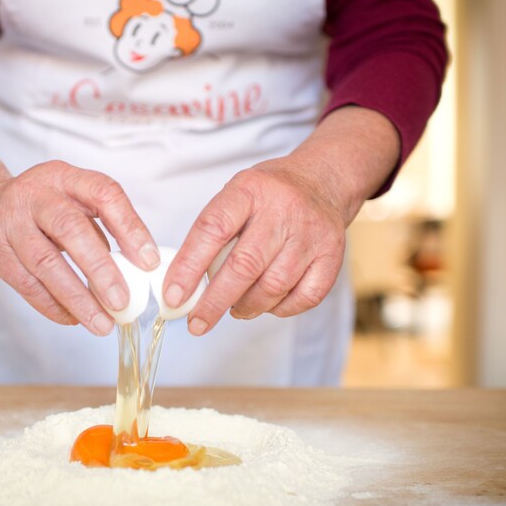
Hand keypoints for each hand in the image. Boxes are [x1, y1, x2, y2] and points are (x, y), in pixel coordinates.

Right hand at [0, 128, 159, 335]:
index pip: (104, 194)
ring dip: (77, 298)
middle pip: (70, 229)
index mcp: (65, 176)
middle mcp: (35, 195)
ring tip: (102, 324)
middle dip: (99, 269)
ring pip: (46, 263)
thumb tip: (139, 267)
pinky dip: (53, 306)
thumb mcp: (72, 199)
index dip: (129, 228)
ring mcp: (11, 223)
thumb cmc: (42, 208)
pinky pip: (27, 285)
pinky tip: (74, 319)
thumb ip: (102, 224)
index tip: (149, 262)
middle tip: (122, 302)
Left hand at [162, 106, 400, 334]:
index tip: (173, 296)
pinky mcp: (332, 256)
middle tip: (196, 323)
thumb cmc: (267, 197)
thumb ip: (211, 234)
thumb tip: (183, 284)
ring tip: (234, 308)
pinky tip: (267, 304)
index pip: (213, 229)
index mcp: (249, 190)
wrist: (322, 182)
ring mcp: (311, 234)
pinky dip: (279, 309)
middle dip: (214, 302)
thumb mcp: (235, 196)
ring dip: (247, 306)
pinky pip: (304, 297)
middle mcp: (283, 210)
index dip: (189, 266)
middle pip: (244, 265)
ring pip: (273, 286)